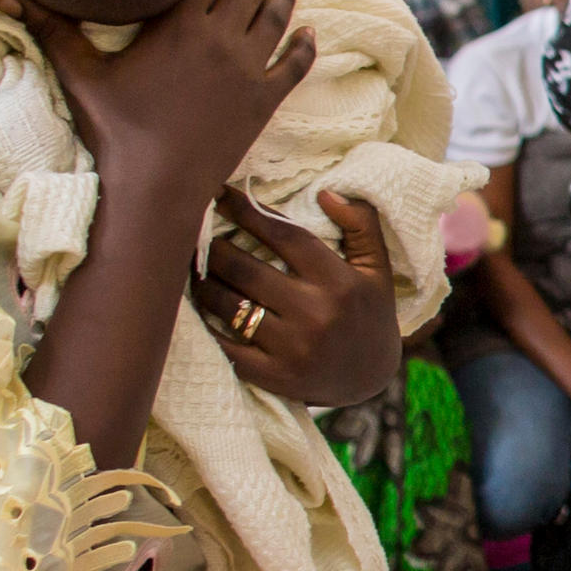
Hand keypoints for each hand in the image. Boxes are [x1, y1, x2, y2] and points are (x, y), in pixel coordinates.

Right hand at [27, 0, 311, 214]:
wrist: (155, 188)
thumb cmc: (114, 130)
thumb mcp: (79, 75)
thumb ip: (49, 29)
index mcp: (179, 25)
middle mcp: (221, 40)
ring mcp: (248, 71)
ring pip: (276, 18)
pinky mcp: (264, 103)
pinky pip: (293, 66)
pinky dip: (304, 46)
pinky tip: (310, 33)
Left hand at [199, 186, 402, 407]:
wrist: (372, 378)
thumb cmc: (369, 313)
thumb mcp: (376, 267)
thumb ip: (361, 224)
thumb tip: (324, 193)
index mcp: (338, 282)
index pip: (284, 236)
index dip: (248, 212)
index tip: (221, 195)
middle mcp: (316, 314)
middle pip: (247, 270)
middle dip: (215, 249)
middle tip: (198, 236)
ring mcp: (294, 349)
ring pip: (230, 306)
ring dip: (204, 284)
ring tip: (194, 269)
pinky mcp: (276, 377)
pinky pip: (227, 349)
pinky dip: (206, 327)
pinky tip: (197, 309)